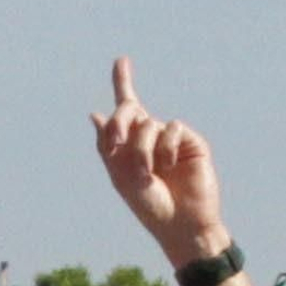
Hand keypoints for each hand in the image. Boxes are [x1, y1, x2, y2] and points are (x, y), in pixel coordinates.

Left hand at [90, 56, 226, 259]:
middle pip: (131, 110)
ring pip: (147, 123)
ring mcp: (171, 138)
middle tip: (118, 141)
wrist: (180, 224)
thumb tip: (95, 114)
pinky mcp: (190, 141)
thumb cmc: (150, 207)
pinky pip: (170, 128)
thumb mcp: (121, 178)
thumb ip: (108, 146)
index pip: (128, 110)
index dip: (123, 83)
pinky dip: (164, 149)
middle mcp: (151, 138)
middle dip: (120, 120)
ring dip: (141, 150)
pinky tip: (169, 166)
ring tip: (148, 174)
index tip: (121, 61)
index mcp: (132, 146)